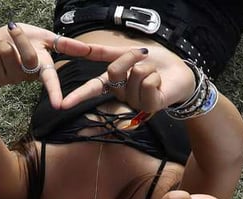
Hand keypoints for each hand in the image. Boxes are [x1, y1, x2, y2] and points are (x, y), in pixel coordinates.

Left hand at [0, 23, 129, 107]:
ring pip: (8, 55)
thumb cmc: (23, 39)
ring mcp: (14, 79)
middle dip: (20, 39)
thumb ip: (64, 44)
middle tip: (13, 29)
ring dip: (5, 43)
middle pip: (28, 58)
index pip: (51, 80)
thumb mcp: (45, 37)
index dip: (55, 92)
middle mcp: (30, 76)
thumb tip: (87, 48)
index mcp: (43, 66)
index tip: (58, 105)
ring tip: (5, 44)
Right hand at [60, 45, 197, 111]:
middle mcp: (122, 95)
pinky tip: (159, 83)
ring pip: (133, 75)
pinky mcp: (149, 106)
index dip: (77, 96)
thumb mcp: (128, 52)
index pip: (92, 89)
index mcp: (115, 83)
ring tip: (154, 73)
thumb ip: (106, 52)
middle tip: (143, 58)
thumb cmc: (156, 62)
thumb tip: (83, 47)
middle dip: (129, 58)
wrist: (181, 71)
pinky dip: (155, 77)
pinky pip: (147, 83)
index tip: (62, 104)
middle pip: (114, 71)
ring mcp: (135, 102)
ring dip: (147, 67)